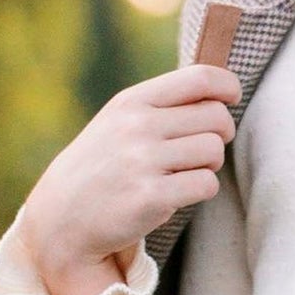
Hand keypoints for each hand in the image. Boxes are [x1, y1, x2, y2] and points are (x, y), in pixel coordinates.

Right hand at [19, 63, 242, 294]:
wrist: (62, 217)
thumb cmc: (103, 166)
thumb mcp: (120, 122)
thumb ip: (164, 105)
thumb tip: (221, 93)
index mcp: (133, 101)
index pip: (200, 78)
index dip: (227, 86)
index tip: (231, 99)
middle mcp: (138, 126)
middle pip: (217, 118)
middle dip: (220, 134)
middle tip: (202, 149)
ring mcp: (143, 162)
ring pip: (215, 151)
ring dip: (210, 165)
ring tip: (184, 173)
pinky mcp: (152, 197)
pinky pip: (207, 184)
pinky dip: (201, 190)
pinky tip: (177, 193)